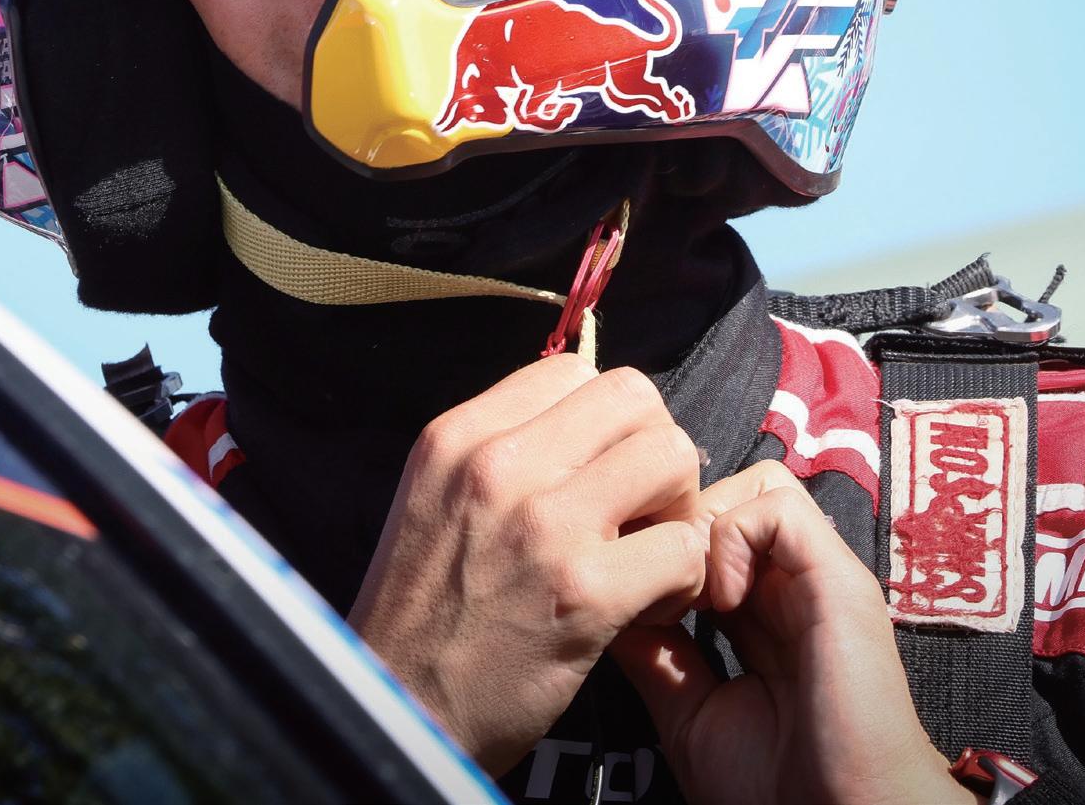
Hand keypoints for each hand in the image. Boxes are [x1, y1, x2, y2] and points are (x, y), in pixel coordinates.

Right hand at [349, 354, 708, 774]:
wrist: (399, 713)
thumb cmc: (423, 615)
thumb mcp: (435, 499)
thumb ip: (499, 451)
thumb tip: (583, 425)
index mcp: (457, 436)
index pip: (573, 370)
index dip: (604, 423)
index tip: (598, 474)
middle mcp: (498, 464)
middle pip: (633, 396)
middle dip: (652, 450)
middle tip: (639, 510)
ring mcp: (544, 525)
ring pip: (672, 454)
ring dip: (678, 507)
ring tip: (647, 554)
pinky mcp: (585, 592)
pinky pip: (685, 546)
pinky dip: (684, 578)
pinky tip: (650, 606)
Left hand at [610, 461, 969, 804]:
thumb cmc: (776, 790)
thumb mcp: (691, 714)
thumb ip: (658, 656)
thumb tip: (612, 607)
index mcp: (760, 611)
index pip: (704, 531)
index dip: (659, 541)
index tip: (625, 584)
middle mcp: (791, 583)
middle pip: (727, 494)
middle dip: (675, 521)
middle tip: (647, 580)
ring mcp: (819, 576)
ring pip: (755, 484)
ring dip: (703, 523)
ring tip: (686, 592)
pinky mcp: (839, 580)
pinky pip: (776, 506)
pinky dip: (732, 537)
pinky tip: (720, 599)